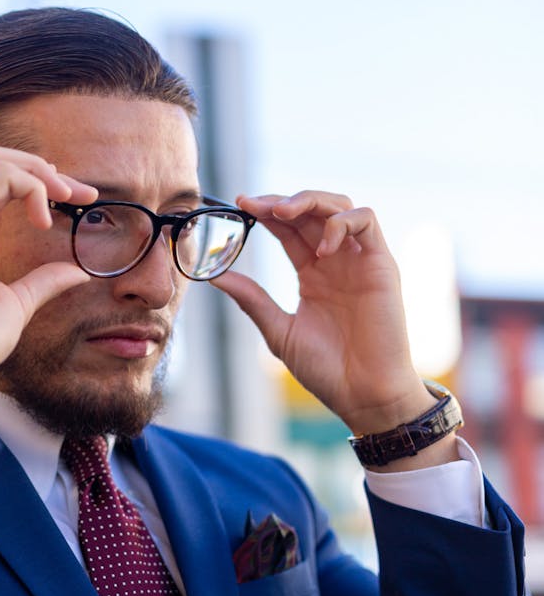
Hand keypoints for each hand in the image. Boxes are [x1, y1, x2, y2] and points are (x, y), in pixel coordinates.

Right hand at [0, 145, 97, 380]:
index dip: (36, 182)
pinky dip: (33, 187)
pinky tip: (46, 220)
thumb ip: (44, 281)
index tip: (74, 200)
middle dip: (39, 167)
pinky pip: (2, 175)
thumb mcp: (19, 302)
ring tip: (69, 198)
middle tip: (79, 193)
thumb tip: (77, 272)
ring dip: (39, 172)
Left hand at [211, 190, 437, 435]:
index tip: (238, 205)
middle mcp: (336, 261)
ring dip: (310, 201)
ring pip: (340, 207)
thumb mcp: (279, 331)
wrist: (363, 394)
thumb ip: (251, 300)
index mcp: (312, 274)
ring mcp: (359, 260)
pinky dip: (342, 224)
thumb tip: (214, 276)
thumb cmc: (326, 369)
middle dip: (281, 201)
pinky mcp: (382, 264)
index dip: (266, 213)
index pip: (288, 230)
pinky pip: (367, 222)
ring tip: (283, 214)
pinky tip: (323, 249)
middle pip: (311, 211)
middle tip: (253, 205)